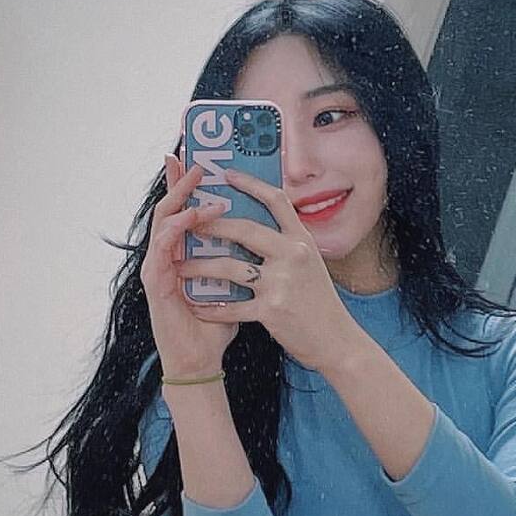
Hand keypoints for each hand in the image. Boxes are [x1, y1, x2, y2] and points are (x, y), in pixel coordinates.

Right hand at [140, 155, 238, 378]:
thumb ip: (242, 262)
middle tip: (193, 161)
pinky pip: (161, 249)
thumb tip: (271, 239)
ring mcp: (157, 268)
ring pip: (163, 223)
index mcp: (184, 254)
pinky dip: (174, 230)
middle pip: (169, 209)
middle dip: (180, 182)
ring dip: (181, 202)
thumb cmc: (215, 325)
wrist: (199, 361)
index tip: (198, 159)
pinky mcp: (155, 284)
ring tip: (197, 185)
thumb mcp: (233, 285)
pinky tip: (187, 218)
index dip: (187, 185)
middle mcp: (166, 256)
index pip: (184, 211)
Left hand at [176, 168, 363, 372]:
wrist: (337, 341)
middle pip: (245, 229)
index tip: (228, 174)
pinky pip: (231, 306)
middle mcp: (293, 256)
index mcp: (302, 241)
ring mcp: (282, 283)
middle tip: (187, 222)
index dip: (252, 184)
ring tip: (178, 266)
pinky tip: (195, 306)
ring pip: (229, 267)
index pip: (277, 201)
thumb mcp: (311, 265)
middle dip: (211, 224)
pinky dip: (210, 307)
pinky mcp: (271, 310)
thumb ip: (287, 246)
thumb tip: (254, 229)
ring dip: (198, 266)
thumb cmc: (320, 304)